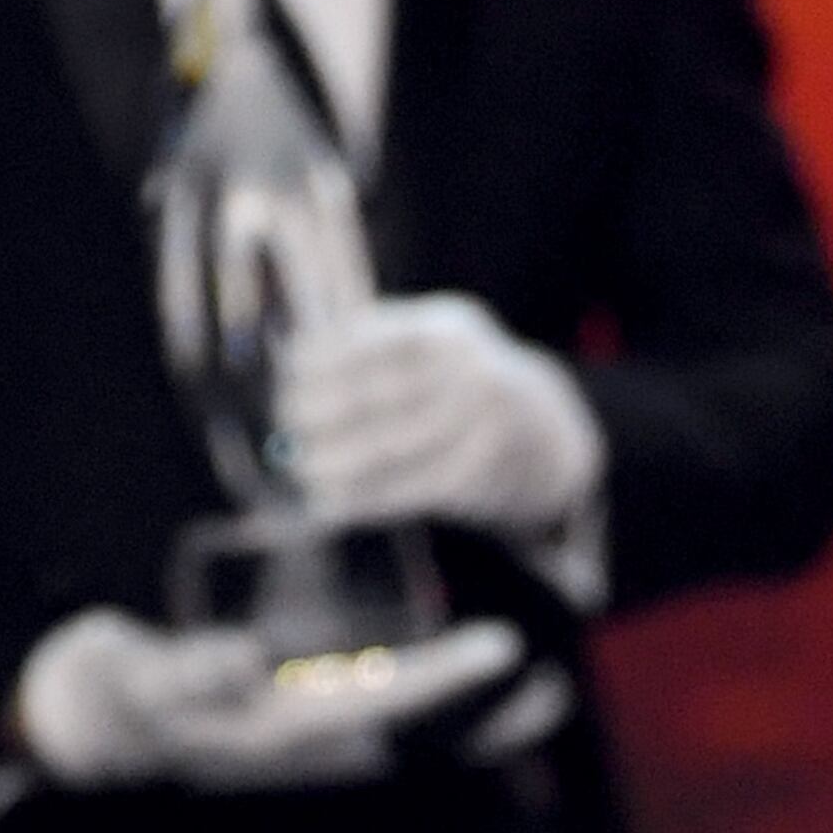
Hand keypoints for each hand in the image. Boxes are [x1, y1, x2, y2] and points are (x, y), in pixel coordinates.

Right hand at [10, 606, 524, 793]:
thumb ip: (187, 672)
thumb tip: (242, 662)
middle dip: (493, 720)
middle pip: (426, 738)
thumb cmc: (126, 695)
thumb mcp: (143, 681)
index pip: (388, 706)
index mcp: (288, 737)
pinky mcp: (313, 735)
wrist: (97, 728)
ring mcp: (318, 749)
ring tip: (545, 696)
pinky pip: (399, 732)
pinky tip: (482, 698)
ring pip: (422, 742)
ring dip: (484, 727)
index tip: (505, 648)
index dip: (451, 679)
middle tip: (560, 687)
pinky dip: (448, 718)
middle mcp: (316, 750)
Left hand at [278, 292, 606, 537]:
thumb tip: (288, 365)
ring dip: (339, 463)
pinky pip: (412, 488)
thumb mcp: (430, 347)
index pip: (375, 340)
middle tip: (287, 426)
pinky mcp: (482, 471)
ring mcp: (483, 423)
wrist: (546, 426)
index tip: (286, 378)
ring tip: (302, 470)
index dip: (324, 360)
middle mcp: (473, 371)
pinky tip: (333, 504)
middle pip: (383, 392)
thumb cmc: (458, 384)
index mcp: (448, 329)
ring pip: (394, 446)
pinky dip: (366, 498)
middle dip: (325, 411)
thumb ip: (370, 349)